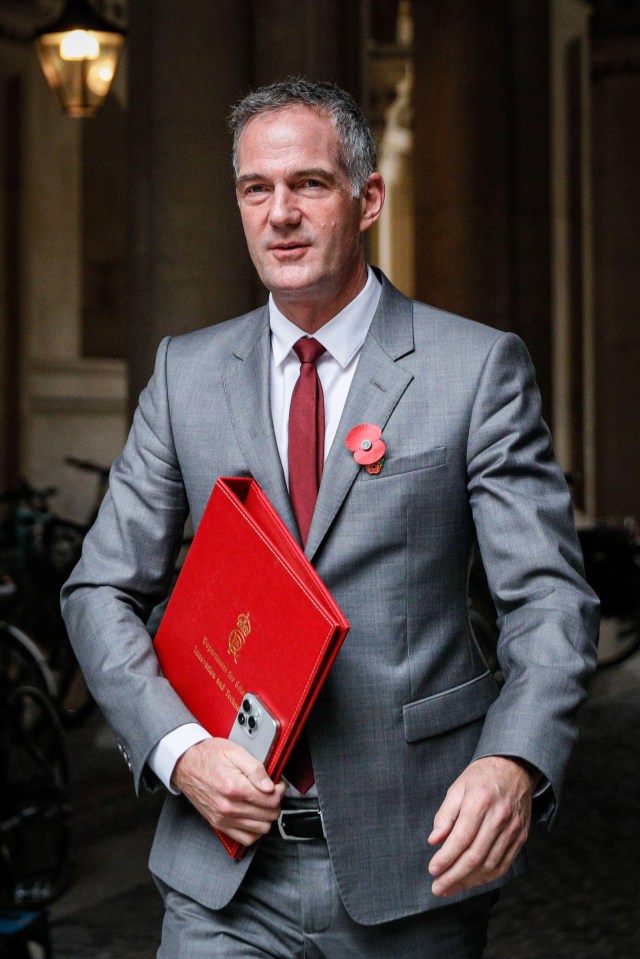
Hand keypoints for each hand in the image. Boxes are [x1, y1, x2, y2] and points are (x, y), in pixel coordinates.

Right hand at [171, 738, 285, 845]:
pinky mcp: (219, 825)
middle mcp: (229, 807)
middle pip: (269, 815)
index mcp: (235, 788)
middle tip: (272, 791)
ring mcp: (223, 818)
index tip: (278, 784)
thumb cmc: (208, 756)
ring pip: (261, 829)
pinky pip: (246, 839)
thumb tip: (270, 785)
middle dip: (276, 802)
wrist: (185, 764)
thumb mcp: (235, 752)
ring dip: (267, 816)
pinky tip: (256, 818)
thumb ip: (255, 769)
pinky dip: (255, 831)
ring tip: (264, 802)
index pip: (271, 799)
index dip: (280, 790)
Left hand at [428, 755, 538, 896]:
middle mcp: (499, 817)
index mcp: (480, 801)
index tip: (432, 870)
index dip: (446, 858)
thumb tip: (434, 841)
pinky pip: (504, 864)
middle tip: (437, 887)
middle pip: (476, 856)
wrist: (515, 767)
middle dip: (454, 876)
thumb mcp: (457, 787)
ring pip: (490, 864)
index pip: (461, 838)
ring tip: (450, 888)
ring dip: (469, 881)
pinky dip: (487, 877)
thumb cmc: (481, 777)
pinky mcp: (521, 836)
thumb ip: (445, 815)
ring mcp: (513, 829)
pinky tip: (471, 881)